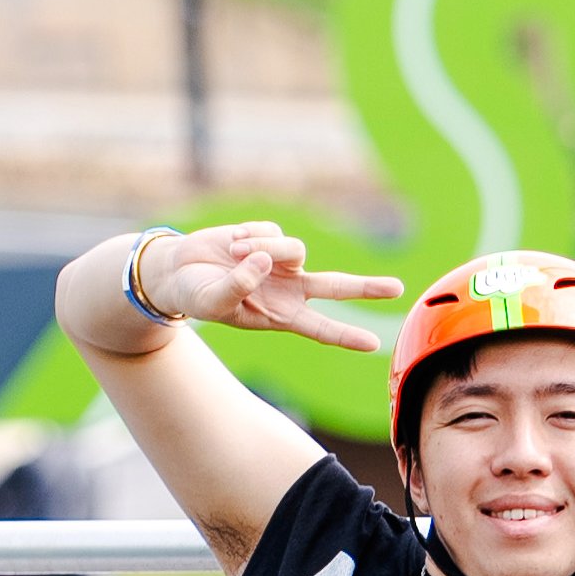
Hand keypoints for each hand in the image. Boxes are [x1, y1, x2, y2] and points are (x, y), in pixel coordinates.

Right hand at [141, 223, 403, 352]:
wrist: (177, 271)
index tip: (373, 344)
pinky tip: (231, 245)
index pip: (319, 328)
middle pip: (336, 287)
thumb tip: (264, 259)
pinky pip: (271, 231)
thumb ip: (237, 286)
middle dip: (366, 288)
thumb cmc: (196, 296)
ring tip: (233, 254)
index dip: (346, 335)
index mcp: (280, 316)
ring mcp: (281, 262)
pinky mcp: (270, 236)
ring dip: (264, 248)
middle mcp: (288, 290)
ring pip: (295, 249)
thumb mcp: (212, 302)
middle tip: (397, 288)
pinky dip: (249, 236)